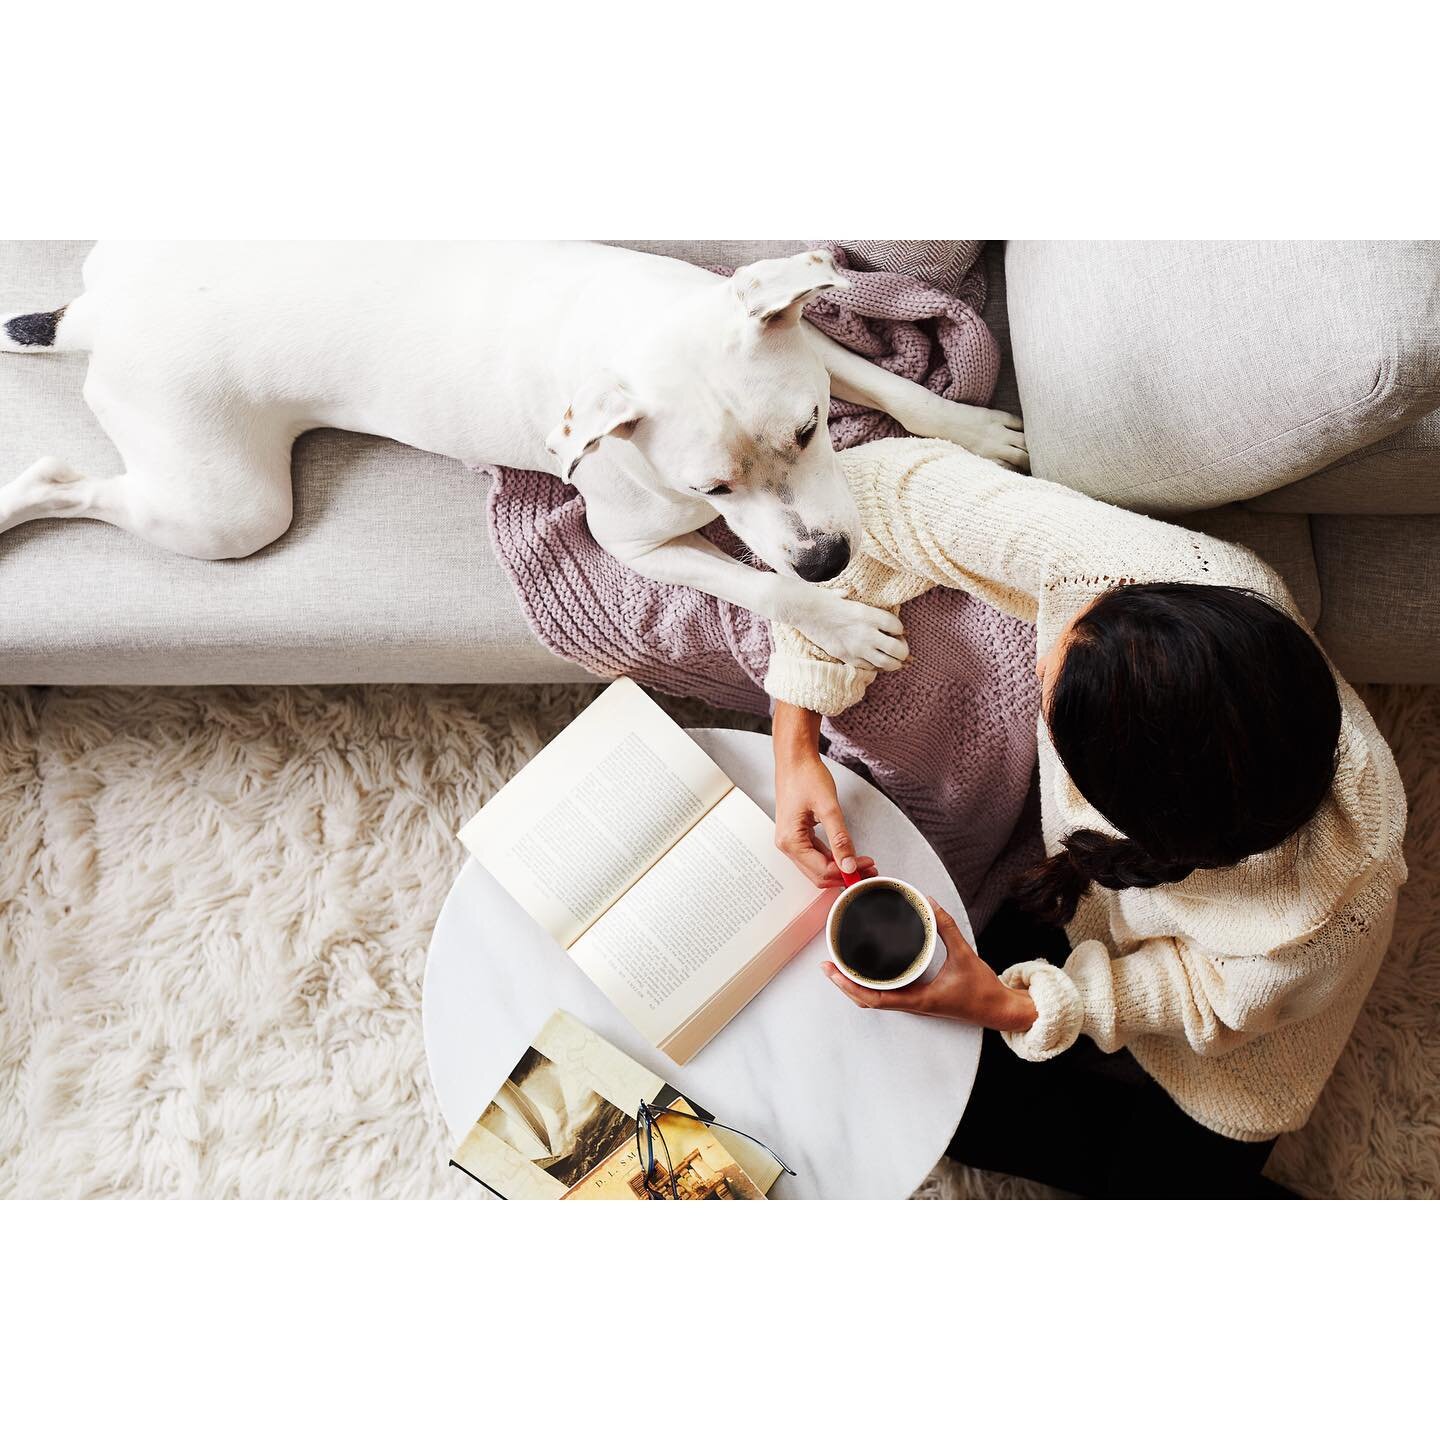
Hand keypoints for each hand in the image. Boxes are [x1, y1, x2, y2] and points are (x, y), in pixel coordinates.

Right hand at [772, 704, 877, 887]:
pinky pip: (815, 855)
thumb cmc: (806, 776)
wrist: (795, 759)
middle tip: (868, 870)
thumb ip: (840, 838)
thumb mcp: (828, 808)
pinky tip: (847, 855)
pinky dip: (832, 858)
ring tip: (862, 864)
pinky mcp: (797, 835)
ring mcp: (791, 841)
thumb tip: (848, 864)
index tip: (866, 866)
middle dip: (843, 875)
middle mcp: (787, 845)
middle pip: (818, 874)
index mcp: (791, 841)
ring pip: (817, 867)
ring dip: (839, 868)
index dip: (846, 872)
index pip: (821, 870)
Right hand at [789, 587, 907, 670]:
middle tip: (900, 648)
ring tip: (893, 659)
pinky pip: (869, 667)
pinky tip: (875, 661)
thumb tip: (872, 609)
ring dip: (894, 663)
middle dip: (903, 650)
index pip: (898, 627)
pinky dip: (876, 666)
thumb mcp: (852, 597)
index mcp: (869, 615)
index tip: (897, 630)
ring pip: (887, 663)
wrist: (805, 611)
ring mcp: (857, 648)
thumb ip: (862, 604)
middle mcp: (867, 633)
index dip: (900, 630)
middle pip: (898, 649)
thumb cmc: (826, 600)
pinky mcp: (847, 657)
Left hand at [824, 900, 1037, 1030]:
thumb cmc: (982, 989)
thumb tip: (929, 903)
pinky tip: (864, 972)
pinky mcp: (918, 999)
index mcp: (918, 999)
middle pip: (866, 1001)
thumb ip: (946, 927)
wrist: (999, 1010)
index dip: (850, 986)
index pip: (874, 998)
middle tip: (826, 965)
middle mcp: (911, 1004)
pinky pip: (887, 996)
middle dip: (844, 985)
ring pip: (875, 1000)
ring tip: (838, 967)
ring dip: (854, 987)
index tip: (832, 970)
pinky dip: (870, 986)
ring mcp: (914, 1003)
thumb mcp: (964, 954)